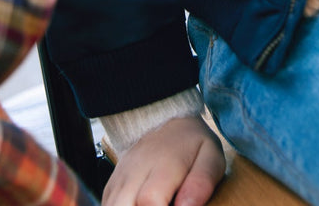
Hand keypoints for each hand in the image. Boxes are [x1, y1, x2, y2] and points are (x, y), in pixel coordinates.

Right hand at [102, 115, 225, 205]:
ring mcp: (120, 176)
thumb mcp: (210, 156)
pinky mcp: (112, 184)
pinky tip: (138, 205)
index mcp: (163, 164)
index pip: (149, 199)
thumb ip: (202, 182)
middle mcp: (136, 170)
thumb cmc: (192, 144)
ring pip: (112, 205)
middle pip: (123, 205)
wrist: (167, 121)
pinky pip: (107, 204)